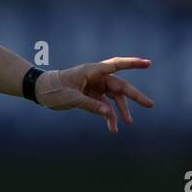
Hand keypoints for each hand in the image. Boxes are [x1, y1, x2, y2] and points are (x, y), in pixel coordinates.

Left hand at [35, 57, 154, 132]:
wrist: (41, 91)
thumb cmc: (54, 89)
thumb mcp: (71, 98)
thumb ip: (90, 105)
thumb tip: (109, 113)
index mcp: (92, 71)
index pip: (116, 65)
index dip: (133, 64)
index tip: (148, 63)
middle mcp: (96, 77)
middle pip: (120, 86)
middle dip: (135, 96)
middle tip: (150, 104)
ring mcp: (95, 86)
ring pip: (114, 98)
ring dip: (121, 111)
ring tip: (128, 123)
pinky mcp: (92, 96)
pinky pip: (105, 106)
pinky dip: (109, 116)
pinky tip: (112, 128)